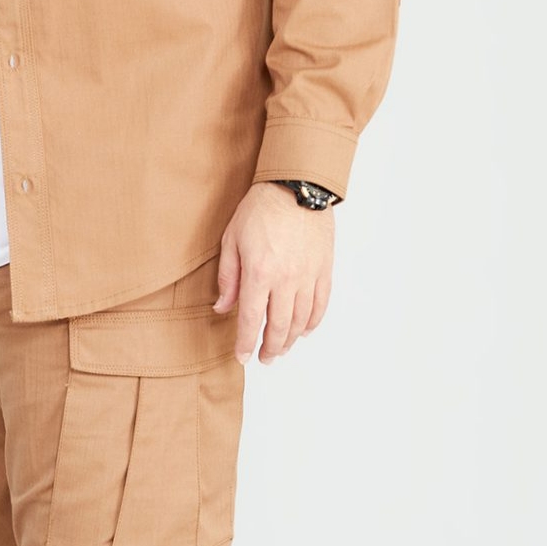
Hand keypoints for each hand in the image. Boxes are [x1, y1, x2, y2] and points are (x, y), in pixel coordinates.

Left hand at [213, 183, 334, 362]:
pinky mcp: (324, 269)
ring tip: (282, 349)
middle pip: (279, 327)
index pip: (251, 320)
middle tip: (264, 359)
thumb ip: (228, 278)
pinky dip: (313, 322)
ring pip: (301, 320)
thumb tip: (222, 308)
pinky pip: (321, 304)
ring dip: (291, 340)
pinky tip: (305, 331)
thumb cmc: (260, 209)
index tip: (243, 356)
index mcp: (259, 273)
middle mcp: (286, 280)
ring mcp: (308, 276)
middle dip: (270, 348)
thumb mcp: (232, 240)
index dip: (246, 343)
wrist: (296, 186)